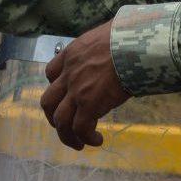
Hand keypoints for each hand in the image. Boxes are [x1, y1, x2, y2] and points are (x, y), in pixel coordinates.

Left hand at [40, 23, 132, 150]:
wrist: (133, 43)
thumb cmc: (127, 37)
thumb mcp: (103, 38)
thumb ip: (98, 52)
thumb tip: (113, 59)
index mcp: (70, 55)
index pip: (51, 73)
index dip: (57, 88)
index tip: (68, 96)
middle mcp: (68, 74)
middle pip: (48, 101)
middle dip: (54, 117)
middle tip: (65, 126)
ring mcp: (77, 91)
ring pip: (60, 120)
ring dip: (66, 136)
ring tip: (78, 144)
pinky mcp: (89, 104)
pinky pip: (80, 128)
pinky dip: (85, 138)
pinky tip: (97, 141)